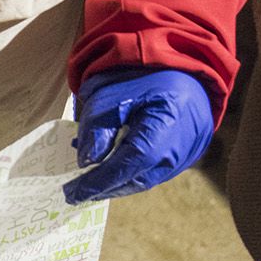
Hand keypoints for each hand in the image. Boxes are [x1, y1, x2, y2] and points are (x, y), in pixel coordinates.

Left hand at [62, 68, 212, 203]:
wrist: (183, 67)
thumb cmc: (145, 76)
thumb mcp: (112, 95)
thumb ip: (98, 129)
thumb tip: (87, 163)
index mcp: (164, 127)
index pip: (126, 166)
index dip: (98, 183)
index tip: (72, 193)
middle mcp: (181, 147)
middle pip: (136, 179)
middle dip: (104, 188)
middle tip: (77, 191)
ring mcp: (188, 153)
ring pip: (146, 179)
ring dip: (117, 182)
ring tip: (91, 177)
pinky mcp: (188, 154)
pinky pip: (157, 171)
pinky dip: (132, 173)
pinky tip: (113, 165)